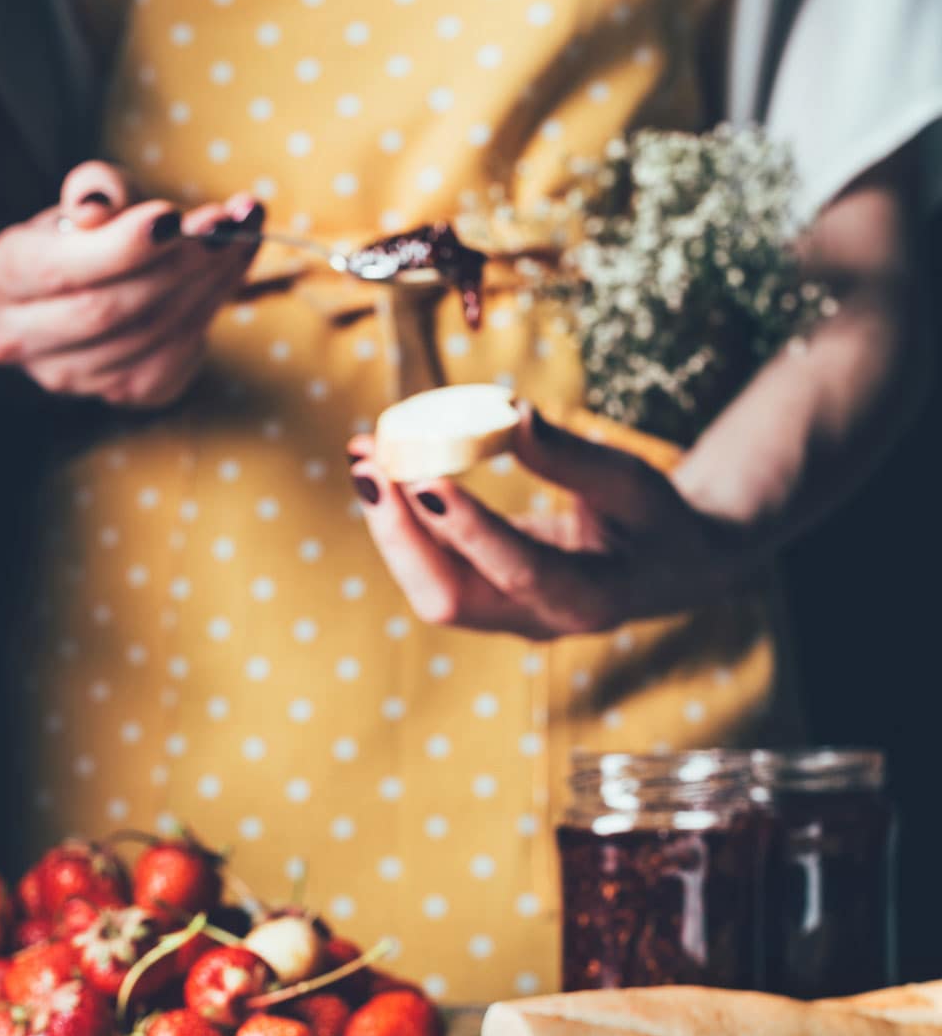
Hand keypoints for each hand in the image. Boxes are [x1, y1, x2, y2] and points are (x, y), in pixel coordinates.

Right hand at [0, 161, 262, 407]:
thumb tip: (97, 209)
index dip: (120, 247)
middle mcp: (23, 339)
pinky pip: (173, 360)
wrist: (101, 285)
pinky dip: (209, 313)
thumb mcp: (90, 196)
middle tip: (221, 227)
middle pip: (107, 311)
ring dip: (204, 286)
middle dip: (173, 265)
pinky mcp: (121, 394)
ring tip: (237, 239)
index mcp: (1, 277)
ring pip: (148, 337)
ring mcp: (72, 378)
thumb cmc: (91, 234)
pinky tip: (229, 274)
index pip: (60, 271)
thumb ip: (98, 188)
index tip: (172, 216)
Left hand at [348, 407, 751, 639]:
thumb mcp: (634, 482)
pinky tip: (381, 473)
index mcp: (590, 599)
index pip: (519, 570)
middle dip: (400, 533)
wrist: (671, 570)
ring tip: (365, 456)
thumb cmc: (658, 522)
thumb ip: (572, 458)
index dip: (469, 529)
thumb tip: (509, 414)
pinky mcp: (487, 600)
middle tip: (369, 461)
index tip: (424, 480)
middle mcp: (539, 621)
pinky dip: (402, 524)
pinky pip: (431, 570)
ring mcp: (507, 618)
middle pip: (448, 598)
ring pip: (429, 589)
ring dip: (390, 525)